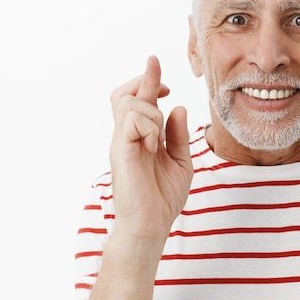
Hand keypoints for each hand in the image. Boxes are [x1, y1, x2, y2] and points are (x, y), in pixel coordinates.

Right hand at [109, 56, 193, 240]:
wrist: (152, 224)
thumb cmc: (163, 197)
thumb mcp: (180, 160)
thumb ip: (178, 135)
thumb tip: (177, 107)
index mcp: (142, 137)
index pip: (140, 101)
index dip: (150, 83)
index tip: (166, 82)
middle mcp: (128, 136)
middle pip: (124, 93)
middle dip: (144, 78)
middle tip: (159, 75)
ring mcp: (121, 142)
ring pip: (129, 102)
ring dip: (151, 112)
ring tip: (158, 140)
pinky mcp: (119, 149)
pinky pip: (132, 119)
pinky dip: (149, 126)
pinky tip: (154, 146)